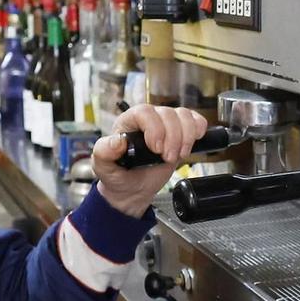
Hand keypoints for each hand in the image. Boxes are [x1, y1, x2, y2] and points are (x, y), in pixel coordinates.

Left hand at [93, 104, 210, 216]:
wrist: (133, 188)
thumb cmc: (118, 174)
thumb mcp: (102, 166)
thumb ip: (104, 152)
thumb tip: (117, 142)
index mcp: (128, 122)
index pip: (144, 112)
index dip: (154, 128)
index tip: (156, 148)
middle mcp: (148, 119)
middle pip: (168, 113)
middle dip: (172, 138)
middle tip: (167, 158)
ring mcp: (166, 124)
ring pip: (183, 116)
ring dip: (186, 137)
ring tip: (178, 155)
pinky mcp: (181, 132)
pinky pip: (195, 120)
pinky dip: (197, 130)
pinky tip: (190, 144)